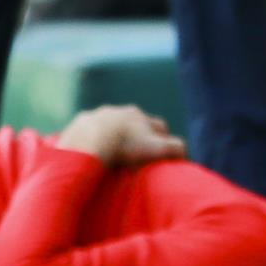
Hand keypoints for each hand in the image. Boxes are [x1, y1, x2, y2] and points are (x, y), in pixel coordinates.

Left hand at [56, 107, 185, 167]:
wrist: (89, 142)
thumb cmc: (125, 146)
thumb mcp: (157, 150)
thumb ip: (176, 149)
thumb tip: (185, 153)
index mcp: (140, 116)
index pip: (159, 126)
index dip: (163, 139)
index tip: (160, 153)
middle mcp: (120, 111)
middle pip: (133, 122)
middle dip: (136, 134)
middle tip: (134, 154)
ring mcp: (99, 115)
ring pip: (110, 124)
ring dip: (112, 135)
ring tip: (110, 153)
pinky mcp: (80, 123)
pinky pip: (88, 130)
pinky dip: (91, 138)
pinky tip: (90, 151)